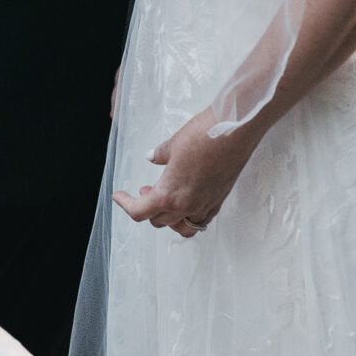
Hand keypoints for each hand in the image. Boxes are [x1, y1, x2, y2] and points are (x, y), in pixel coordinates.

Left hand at [113, 103, 255, 237]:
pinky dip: (190, 215)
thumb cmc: (205, 135)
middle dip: (147, 209)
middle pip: (159, 220)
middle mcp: (188, 206)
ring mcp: (206, 205)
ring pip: (182, 226)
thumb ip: (160, 155)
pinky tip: (187, 200)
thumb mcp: (173, 144)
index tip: (119, 197)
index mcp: (169, 195)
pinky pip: (201, 219)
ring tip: (164, 199)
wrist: (236, 129)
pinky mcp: (219, 200)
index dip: (125, 205)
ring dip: (170, 218)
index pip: (140, 212)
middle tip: (143, 191)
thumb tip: (153, 157)